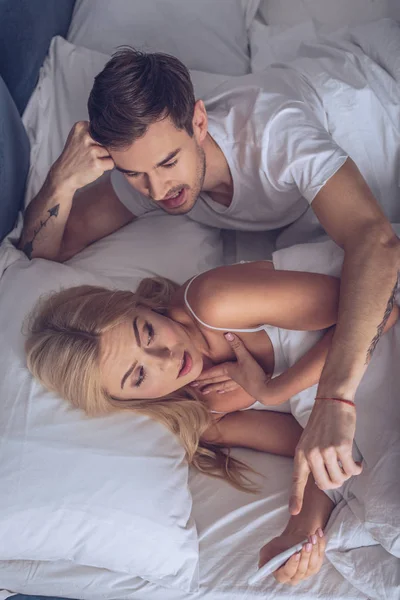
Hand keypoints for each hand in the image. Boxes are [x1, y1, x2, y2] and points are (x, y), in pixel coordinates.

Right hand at [51, 121, 114, 192]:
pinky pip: (111, 163)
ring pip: (110, 152)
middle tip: (89, 155)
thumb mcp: (79, 137)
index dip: (100, 140)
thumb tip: (118, 135)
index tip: (89, 145)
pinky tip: (94, 167)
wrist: (64, 174)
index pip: (103, 130)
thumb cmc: (75, 157)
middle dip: (103, 149)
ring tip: (91, 161)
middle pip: (108, 141)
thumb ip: (94, 133)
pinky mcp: (96, 163)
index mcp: (81, 126)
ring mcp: (91, 151)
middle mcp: (86, 136)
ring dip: (104, 158)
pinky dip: (106, 167)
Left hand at [192, 332, 271, 398]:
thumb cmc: (254, 374)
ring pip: (221, 384)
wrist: (265, 389)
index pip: (212, 372)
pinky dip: (225, 389)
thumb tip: (228, 334)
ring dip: (212, 387)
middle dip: (203, 382)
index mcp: (228, 370)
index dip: (202, 375)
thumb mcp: (246, 357)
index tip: (192, 379)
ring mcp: (236, 383)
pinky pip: (231, 387)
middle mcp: (230, 377)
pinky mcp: (243, 386)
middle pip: (214, 379)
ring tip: (204, 391)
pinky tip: (221, 392)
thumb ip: (237, 346)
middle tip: (192, 386)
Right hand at [258, 529, 325, 585]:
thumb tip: (262, 566)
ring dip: (314, 549)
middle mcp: (296, 577)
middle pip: (302, 570)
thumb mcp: (267, 551)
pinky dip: (321, 544)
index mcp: (282, 575)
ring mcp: (307, 572)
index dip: (293, 564)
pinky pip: (320, 556)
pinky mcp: (316, 565)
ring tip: (312, 537)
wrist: (290, 540)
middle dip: (305, 555)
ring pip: (313, 563)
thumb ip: (264, 560)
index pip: (288, 573)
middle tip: (307, 543)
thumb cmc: (279, 546)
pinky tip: (318, 533)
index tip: (296, 553)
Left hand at [290, 399, 361, 514]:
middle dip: (336, 482)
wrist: (332, 401)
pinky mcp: (341, 447)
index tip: (294, 512)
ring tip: (349, 463)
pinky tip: (357, 462)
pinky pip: (351, 469)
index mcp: (300, 453)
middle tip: (342, 473)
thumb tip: (323, 480)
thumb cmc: (323, 422)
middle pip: (325, 484)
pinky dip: (357, 468)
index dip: (295, 497)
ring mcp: (325, 451)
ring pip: (340, 478)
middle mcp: (310, 454)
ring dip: (348, 474)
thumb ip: (311, 459)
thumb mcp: (309, 440)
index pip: (296, 480)